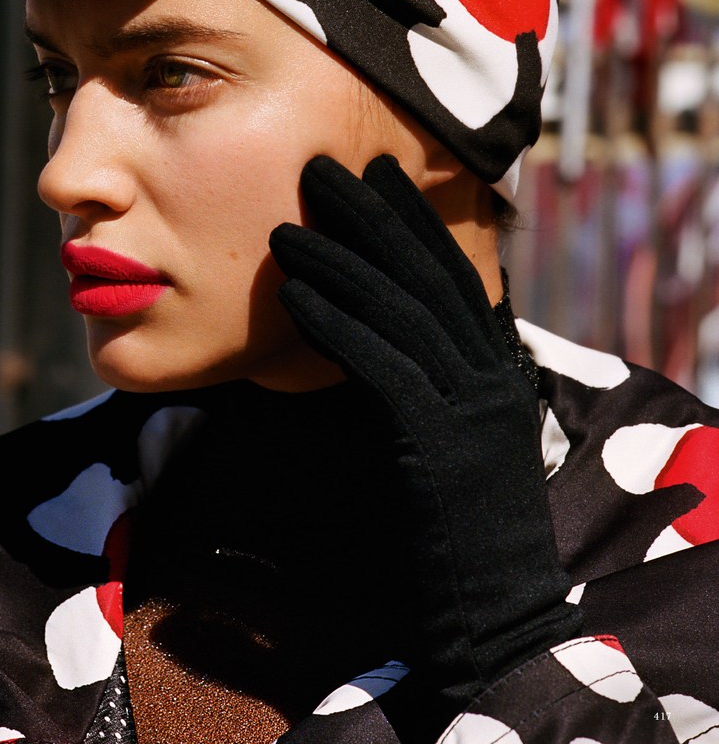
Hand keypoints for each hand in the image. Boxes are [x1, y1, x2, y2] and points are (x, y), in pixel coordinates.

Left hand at [268, 156, 579, 724]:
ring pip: (404, 314)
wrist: (486, 610)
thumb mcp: (419, 438)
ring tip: (287, 227)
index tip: (370, 171)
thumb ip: (393, 383)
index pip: (450, 276)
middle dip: (371, 217)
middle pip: (428, 276)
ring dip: (342, 263)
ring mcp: (473, 410)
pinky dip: (340, 327)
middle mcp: (490, 379)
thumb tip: (334, 334)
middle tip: (319, 169)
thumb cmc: (441, 529)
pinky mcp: (442, 445)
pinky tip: (298, 298)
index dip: (410, 220)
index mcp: (492, 371)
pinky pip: (386, 370)